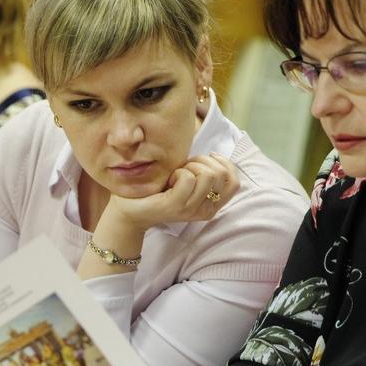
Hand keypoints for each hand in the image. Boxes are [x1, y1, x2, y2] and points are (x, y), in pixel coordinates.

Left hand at [76, 152, 238, 280]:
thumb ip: (204, 172)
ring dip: (189, 166)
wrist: (130, 208)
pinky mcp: (176, 206)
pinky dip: (177, 172)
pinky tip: (168, 181)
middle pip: (221, 174)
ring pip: (207, 175)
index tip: (204, 160)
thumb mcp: (188, 179)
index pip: (234, 182)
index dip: (223, 163)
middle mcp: (206, 210)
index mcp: (212, 205)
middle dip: (202, 162)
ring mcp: (192, 209)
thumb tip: (215, 155)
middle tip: (184, 168)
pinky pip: (187, 178)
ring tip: (176, 175)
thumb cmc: (159, 189)